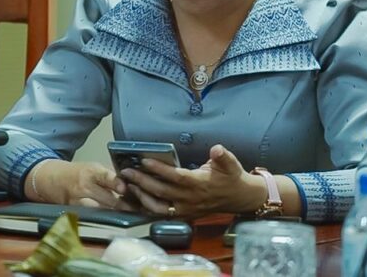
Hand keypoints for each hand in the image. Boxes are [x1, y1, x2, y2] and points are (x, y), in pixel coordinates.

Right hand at [26, 159, 131, 209]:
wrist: (53, 178)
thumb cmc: (78, 173)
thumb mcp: (93, 168)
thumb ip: (109, 176)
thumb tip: (131, 184)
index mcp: (90, 172)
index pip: (105, 177)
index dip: (116, 183)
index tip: (125, 188)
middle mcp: (84, 186)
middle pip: (106, 199)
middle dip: (123, 205)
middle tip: (138, 208)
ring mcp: (79, 201)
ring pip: (101, 210)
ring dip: (116, 213)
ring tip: (129, 215)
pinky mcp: (75, 211)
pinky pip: (93, 216)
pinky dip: (104, 217)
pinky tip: (114, 219)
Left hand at [119, 144, 265, 218]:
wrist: (240, 198)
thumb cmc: (231, 177)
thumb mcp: (231, 163)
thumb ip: (223, 156)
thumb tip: (216, 149)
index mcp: (200, 183)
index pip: (176, 177)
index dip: (159, 169)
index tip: (144, 160)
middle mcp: (191, 199)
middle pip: (162, 192)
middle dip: (142, 182)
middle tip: (126, 171)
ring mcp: (187, 210)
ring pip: (159, 207)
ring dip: (142, 197)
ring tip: (128, 186)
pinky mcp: (184, 216)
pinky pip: (163, 215)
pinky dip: (148, 209)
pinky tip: (136, 200)